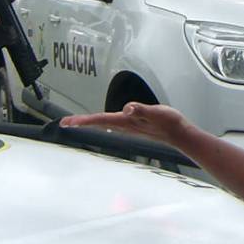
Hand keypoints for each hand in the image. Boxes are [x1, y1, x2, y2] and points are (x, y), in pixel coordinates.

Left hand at [61, 102, 189, 146]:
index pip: (99, 119)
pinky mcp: (134, 125)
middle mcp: (124, 125)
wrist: (179, 134)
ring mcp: (128, 127)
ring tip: (78, 121)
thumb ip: (141, 110)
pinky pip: (112, 123)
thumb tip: (126, 109)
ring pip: (103, 124)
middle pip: (97, 123)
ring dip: (90, 123)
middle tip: (64, 122)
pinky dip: (101, 122)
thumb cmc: (169, 122)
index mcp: (126, 121)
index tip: (66, 122)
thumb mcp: (157, 112)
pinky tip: (102, 122)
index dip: (82, 120)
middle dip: (81, 123)